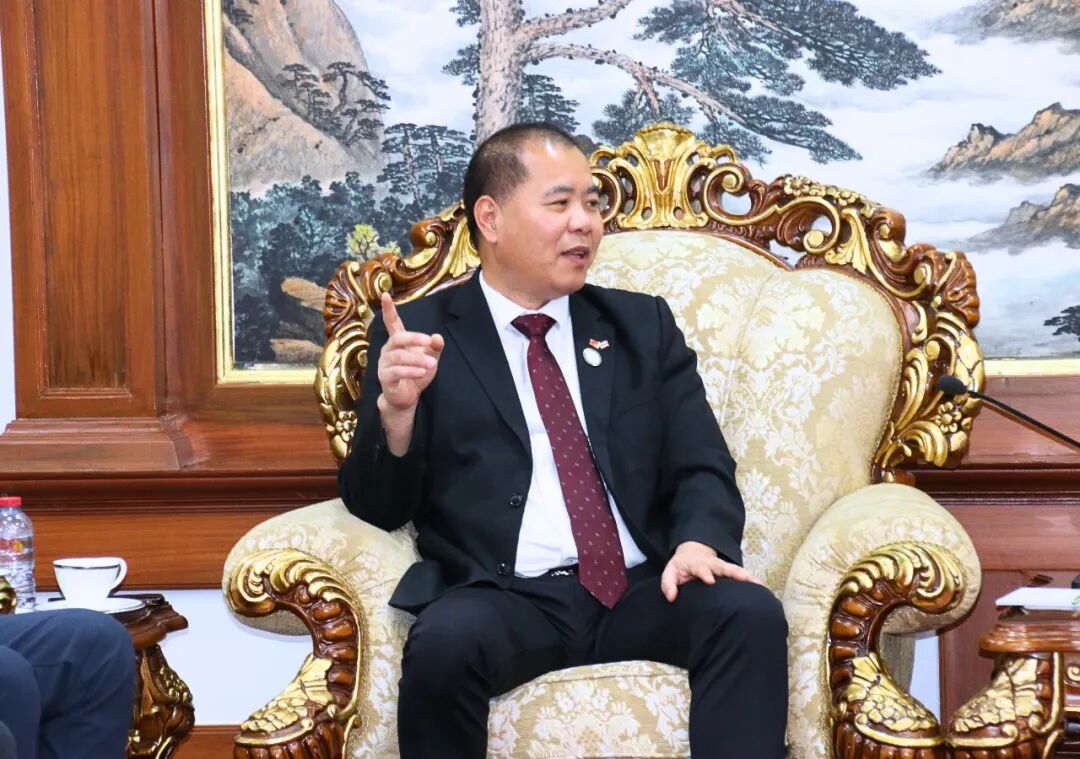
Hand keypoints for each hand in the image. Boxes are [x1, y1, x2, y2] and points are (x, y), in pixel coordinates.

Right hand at [377, 292, 443, 411]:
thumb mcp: (430, 358)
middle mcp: (388, 350)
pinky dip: (411, 371)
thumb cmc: (417, 373)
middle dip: (414, 338)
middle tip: (429, 341)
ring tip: (431, 364)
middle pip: (398, 338)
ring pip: (399, 356)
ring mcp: (385, 364)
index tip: (386, 295)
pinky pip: (396, 372)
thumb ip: (434, 347)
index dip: (389, 310)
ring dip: (417, 359)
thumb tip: (437, 336)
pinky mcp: (385, 378)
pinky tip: (422, 372)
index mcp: (398, 342)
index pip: (392, 323)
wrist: (408, 397)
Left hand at [660, 541, 761, 602]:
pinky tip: (760, 586)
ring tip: (758, 583)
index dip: (705, 573)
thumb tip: (672, 597)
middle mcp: (712, 564)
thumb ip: (668, 584)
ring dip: (746, 576)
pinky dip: (750, 579)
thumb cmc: (681, 566)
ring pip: (735, 570)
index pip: (701, 568)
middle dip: (733, 572)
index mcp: (697, 564)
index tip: (710, 580)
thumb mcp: (670, 572)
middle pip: (724, 567)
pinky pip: (739, 575)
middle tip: (744, 578)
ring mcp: (721, 567)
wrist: (692, 553)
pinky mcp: (728, 571)